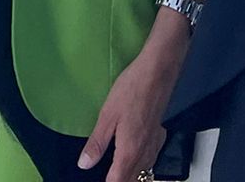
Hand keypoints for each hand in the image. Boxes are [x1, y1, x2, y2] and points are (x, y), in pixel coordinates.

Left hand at [80, 33, 187, 179]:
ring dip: (132, 175)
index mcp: (129, 151)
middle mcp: (145, 152)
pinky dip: (144, 163)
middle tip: (107, 176)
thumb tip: (84, 165)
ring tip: (119, 172)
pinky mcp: (160, 133)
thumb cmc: (130, 91)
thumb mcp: (107, 116)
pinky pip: (152, 157)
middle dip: (119, 180)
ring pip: (144, 170)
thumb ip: (97, 143)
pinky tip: (138, 156)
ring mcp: (154, 143)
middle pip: (133, 178)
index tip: (99, 180)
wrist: (157, 73)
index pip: (117, 180)